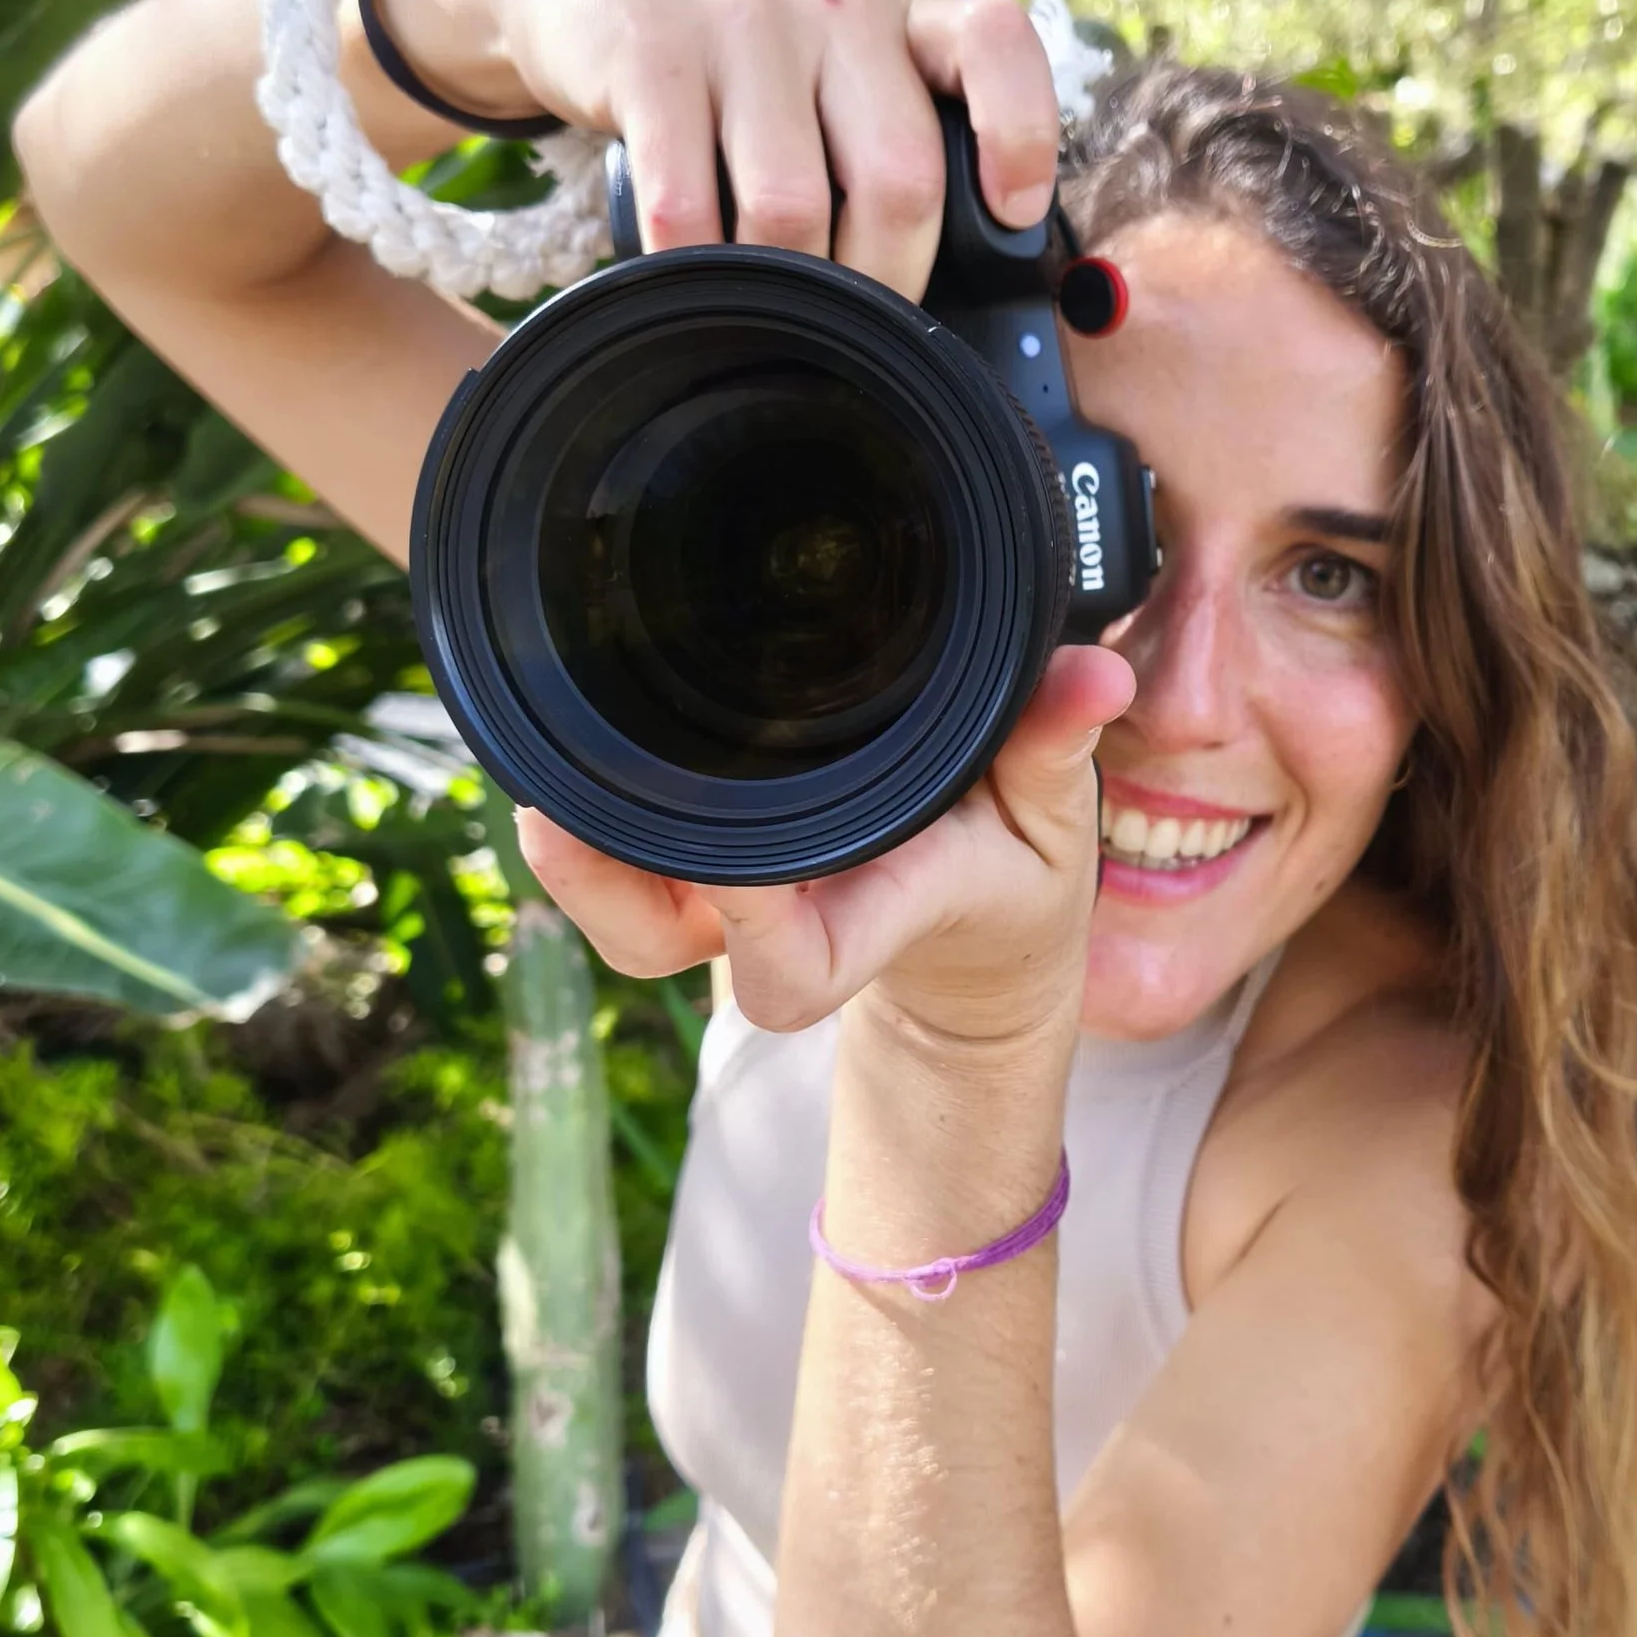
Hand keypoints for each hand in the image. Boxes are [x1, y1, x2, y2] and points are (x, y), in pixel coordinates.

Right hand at [351, 0, 1060, 292]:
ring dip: (782, 290)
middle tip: (853, 332)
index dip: (1024, 136)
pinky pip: (685, 204)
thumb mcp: (826, 75)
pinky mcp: (652, 56)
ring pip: (792, 207)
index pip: (997, 46)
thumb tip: (931, 307)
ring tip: (763, 314)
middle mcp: (836, 8)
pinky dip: (692, 269)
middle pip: (899, 177)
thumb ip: (884, 144)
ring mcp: (743, 26)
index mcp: (897, 19)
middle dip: (882, 282)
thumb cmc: (732, 69)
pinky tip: (686, 285)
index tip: (1011, 216)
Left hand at [519, 645, 1132, 1043]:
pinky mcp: (709, 883)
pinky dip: (589, 829)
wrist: (974, 949)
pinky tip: (564, 758)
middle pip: (667, 943)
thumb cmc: (1010, 884)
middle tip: (563, 796)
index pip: (793, 962)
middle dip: (608, 883)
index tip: (734, 855)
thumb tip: (1092, 675)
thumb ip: (1055, 745)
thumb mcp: (1052, 822)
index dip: (748, 920)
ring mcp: (737, 911)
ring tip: (544, 781)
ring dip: (579, 862)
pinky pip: (628, 876)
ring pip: (630, 923)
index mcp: (875, 913)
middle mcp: (789, 922)